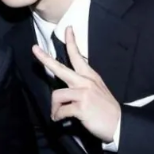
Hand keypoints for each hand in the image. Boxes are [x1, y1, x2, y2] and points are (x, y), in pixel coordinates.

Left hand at [33, 26, 119, 142]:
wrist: (119, 124)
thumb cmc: (106, 109)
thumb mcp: (97, 90)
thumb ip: (83, 84)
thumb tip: (68, 85)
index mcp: (90, 76)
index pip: (78, 55)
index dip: (71, 41)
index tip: (67, 29)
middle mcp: (85, 82)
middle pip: (60, 68)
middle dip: (45, 58)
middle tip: (35, 49)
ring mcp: (83, 94)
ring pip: (57, 94)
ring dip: (54, 107)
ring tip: (57, 114)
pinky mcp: (81, 107)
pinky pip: (61, 110)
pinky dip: (58, 116)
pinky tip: (60, 120)